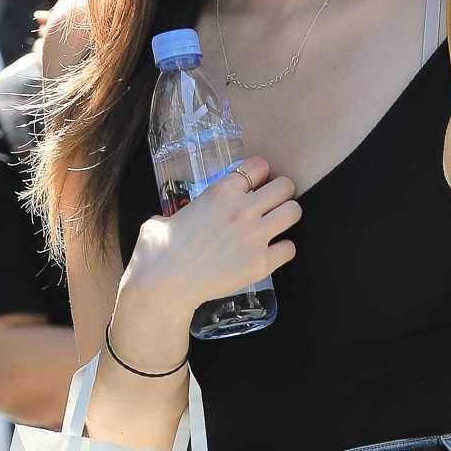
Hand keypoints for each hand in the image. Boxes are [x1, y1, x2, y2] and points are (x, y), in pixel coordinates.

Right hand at [132, 154, 300, 315]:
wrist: (164, 284)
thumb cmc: (157, 252)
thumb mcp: (163, 219)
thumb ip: (177, 215)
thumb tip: (170, 222)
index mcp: (220, 192)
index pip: (258, 166)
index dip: (260, 174)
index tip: (256, 184)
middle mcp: (242, 209)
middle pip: (285, 186)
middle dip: (280, 193)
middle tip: (272, 205)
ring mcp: (255, 236)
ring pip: (294, 212)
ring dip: (287, 216)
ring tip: (276, 225)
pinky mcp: (262, 263)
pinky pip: (290, 248)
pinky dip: (283, 250)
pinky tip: (271, 253)